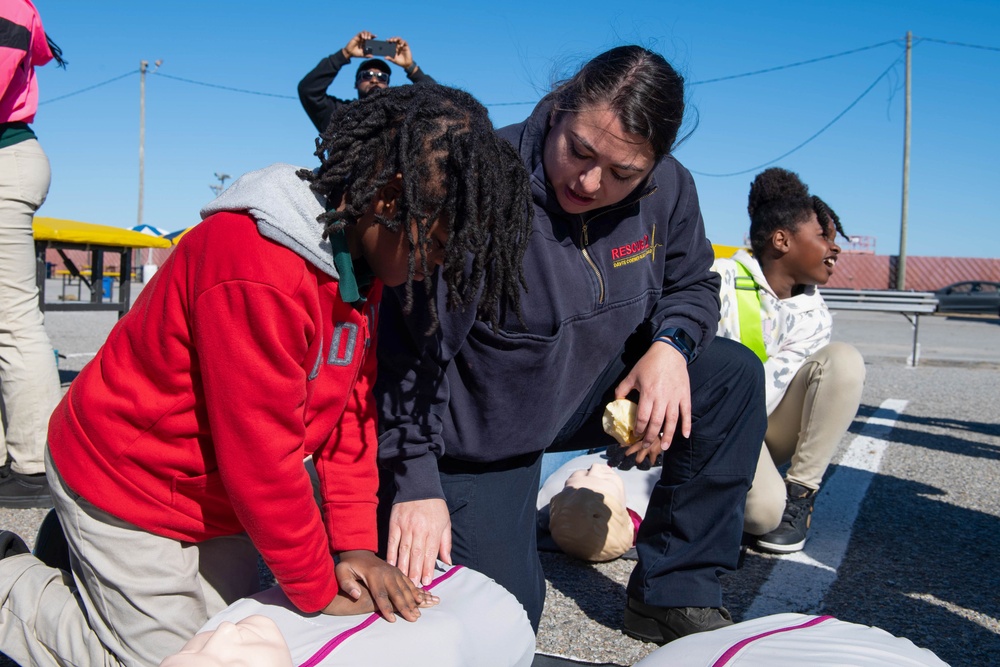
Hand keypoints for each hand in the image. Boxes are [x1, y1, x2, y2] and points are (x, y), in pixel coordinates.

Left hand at [326, 550, 438, 621]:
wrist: (359, 552)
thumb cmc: (349, 565)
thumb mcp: (341, 571)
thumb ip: (346, 583)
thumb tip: (356, 594)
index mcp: (373, 574)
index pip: (380, 594)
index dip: (386, 608)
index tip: (392, 619)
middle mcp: (386, 573)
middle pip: (397, 593)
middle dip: (405, 607)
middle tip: (412, 618)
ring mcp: (393, 571)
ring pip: (405, 588)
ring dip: (412, 601)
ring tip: (418, 613)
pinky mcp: (397, 572)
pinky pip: (408, 582)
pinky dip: (415, 592)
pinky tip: (420, 600)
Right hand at [343, 30, 374, 58]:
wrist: (350, 53)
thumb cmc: (356, 54)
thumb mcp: (362, 55)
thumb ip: (367, 55)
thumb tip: (372, 56)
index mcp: (366, 43)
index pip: (371, 38)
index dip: (373, 36)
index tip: (376, 36)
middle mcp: (364, 40)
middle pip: (368, 34)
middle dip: (370, 35)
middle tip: (369, 39)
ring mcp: (360, 38)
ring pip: (365, 32)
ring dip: (366, 34)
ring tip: (366, 39)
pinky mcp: (356, 37)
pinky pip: (360, 33)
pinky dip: (362, 34)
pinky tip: (363, 37)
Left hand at [385, 37, 412, 68]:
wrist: (406, 64)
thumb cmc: (399, 62)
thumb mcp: (394, 60)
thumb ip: (390, 58)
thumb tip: (384, 58)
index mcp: (394, 48)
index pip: (391, 42)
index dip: (389, 40)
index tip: (386, 40)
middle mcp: (398, 46)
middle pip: (395, 39)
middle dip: (392, 38)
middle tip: (390, 40)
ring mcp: (402, 46)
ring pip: (399, 39)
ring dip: (397, 38)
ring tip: (394, 40)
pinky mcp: (406, 46)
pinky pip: (404, 42)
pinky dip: (402, 42)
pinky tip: (401, 46)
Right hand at [386, 499, 451, 586]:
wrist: (419, 485)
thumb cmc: (435, 506)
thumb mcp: (445, 522)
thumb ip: (445, 543)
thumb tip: (447, 562)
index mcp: (433, 530)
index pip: (430, 553)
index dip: (428, 568)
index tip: (426, 582)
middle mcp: (419, 529)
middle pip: (416, 554)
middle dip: (415, 572)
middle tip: (413, 587)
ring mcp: (405, 526)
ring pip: (404, 550)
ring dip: (403, 567)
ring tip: (402, 581)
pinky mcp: (395, 524)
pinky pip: (392, 542)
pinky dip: (391, 554)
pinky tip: (391, 565)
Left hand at [613, 341, 691, 466]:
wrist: (669, 352)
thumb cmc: (649, 363)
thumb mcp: (632, 375)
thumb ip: (622, 388)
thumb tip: (616, 401)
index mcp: (648, 394)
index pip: (642, 417)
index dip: (638, 429)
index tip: (635, 435)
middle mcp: (662, 399)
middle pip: (656, 423)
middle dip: (650, 437)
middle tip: (645, 445)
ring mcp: (675, 398)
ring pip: (671, 421)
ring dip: (667, 436)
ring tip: (663, 447)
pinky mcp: (685, 396)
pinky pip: (686, 413)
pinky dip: (686, 425)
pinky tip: (685, 435)